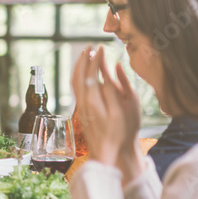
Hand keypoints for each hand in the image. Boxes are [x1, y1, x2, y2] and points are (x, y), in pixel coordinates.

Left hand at [70, 46, 141, 168]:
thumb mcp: (123, 111)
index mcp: (94, 101)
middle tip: (90, 46)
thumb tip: (111, 71)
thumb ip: (116, 89)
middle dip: (83, 59)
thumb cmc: (120, 133)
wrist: (108, 152)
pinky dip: (78, 76)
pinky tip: (83, 75)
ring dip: (78, 67)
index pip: (91, 73)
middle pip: (78, 75)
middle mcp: (83, 103)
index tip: (101, 48)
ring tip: (85, 56)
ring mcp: (80, 107)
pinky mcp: (81, 111)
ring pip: (74, 82)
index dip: (96, 59)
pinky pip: (76, 89)